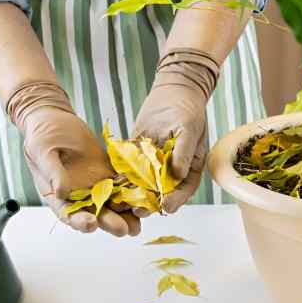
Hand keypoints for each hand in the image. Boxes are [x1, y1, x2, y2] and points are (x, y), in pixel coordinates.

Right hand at [9, 82, 140, 236]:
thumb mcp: (42, 152)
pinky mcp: (108, 173)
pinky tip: (145, 198)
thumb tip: (61, 191)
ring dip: (125, 214)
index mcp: (57, 196)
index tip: (91, 225)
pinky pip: (122, 184)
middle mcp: (78, 195)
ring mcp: (95, 185)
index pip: (69, 214)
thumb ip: (52, 172)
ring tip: (138, 224)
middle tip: (123, 230)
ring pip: (112, 203)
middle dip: (109, 223)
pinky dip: (133, 191)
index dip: (79, 222)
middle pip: (95, 214)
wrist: (55, 119)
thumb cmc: (42, 136)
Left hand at [133, 49, 219, 215]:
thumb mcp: (189, 129)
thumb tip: (177, 174)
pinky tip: (111, 184)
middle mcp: (172, 169)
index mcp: (190, 167)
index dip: (175, 200)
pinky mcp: (139, 153)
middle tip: (138, 211)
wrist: (174, 91)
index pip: (184, 189)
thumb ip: (183, 152)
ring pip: (143, 183)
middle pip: (161, 191)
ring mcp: (154, 163)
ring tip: (123, 203)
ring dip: (133, 194)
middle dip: (150, 203)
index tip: (165, 207)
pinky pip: (130, 168)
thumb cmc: (188, 110)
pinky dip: (121, 176)